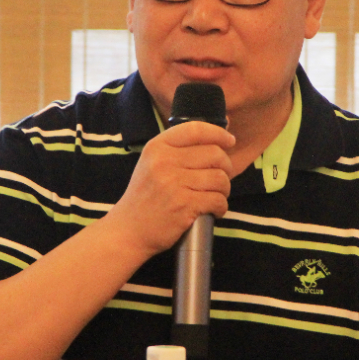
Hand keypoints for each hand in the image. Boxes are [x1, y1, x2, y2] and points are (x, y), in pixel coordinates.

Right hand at [105, 120, 234, 257]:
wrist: (129, 230)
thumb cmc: (146, 196)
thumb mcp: (152, 163)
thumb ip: (177, 150)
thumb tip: (218, 139)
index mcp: (157, 147)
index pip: (196, 129)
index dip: (218, 133)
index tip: (229, 141)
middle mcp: (164, 161)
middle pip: (214, 154)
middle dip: (226, 167)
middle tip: (221, 178)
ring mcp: (174, 184)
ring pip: (220, 178)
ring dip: (225, 189)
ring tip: (216, 196)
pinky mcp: (184, 205)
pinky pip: (218, 200)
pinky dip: (221, 206)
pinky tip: (214, 210)